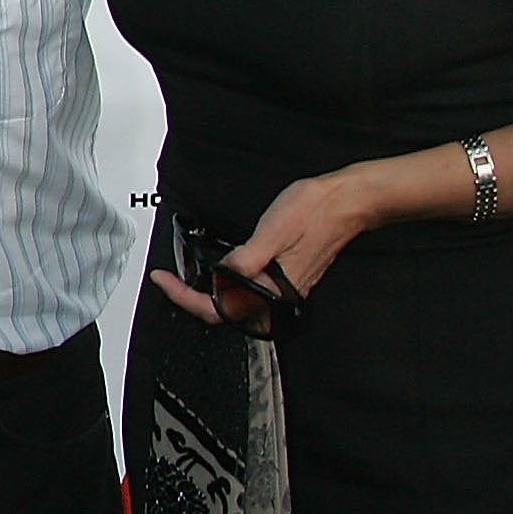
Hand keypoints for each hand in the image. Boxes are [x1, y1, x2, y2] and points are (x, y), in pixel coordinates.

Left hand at [153, 171, 369, 323]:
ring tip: (184, 279)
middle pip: (227, 311)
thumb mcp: (272, 232)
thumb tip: (220, 278)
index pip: (221, 309)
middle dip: (193, 299)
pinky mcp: (287, 276)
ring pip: (238, 302)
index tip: (164, 281)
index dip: (186, 299)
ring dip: (209, 292)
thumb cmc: (315, 212)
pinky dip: (227, 283)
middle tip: (168, 281)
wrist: (348, 201)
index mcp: (275, 289)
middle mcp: (280, 294)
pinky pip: (250, 289)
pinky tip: (218, 270)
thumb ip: (245, 260)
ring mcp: (284, 287)